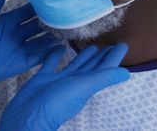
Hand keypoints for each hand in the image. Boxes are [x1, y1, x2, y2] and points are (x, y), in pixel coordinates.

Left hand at [0, 0, 59, 100]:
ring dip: (52, 37)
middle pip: (36, 26)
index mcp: (7, 22)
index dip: (38, 7)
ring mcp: (20, 49)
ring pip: (40, 41)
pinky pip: (39, 56)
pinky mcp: (22, 63)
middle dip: (49, 21)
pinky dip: (50, 53)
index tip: (52, 0)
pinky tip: (62, 47)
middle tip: (65, 15)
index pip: (26, 13)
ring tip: (68, 31)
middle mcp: (16, 34)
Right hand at [0, 44, 129, 130]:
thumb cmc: (58, 102)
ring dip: (82, 55)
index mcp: (86, 84)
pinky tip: (59, 47)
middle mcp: (75, 82)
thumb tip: (127, 73)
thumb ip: (104, 78)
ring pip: (74, 64)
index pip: (105, 68)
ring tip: (90, 44)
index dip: (114, 57)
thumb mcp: (84, 87)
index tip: (123, 45)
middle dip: (101, 55)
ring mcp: (59, 80)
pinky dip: (56, 55)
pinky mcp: (43, 78)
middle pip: (92, 66)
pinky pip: (51, 64)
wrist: (29, 114)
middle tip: (109, 42)